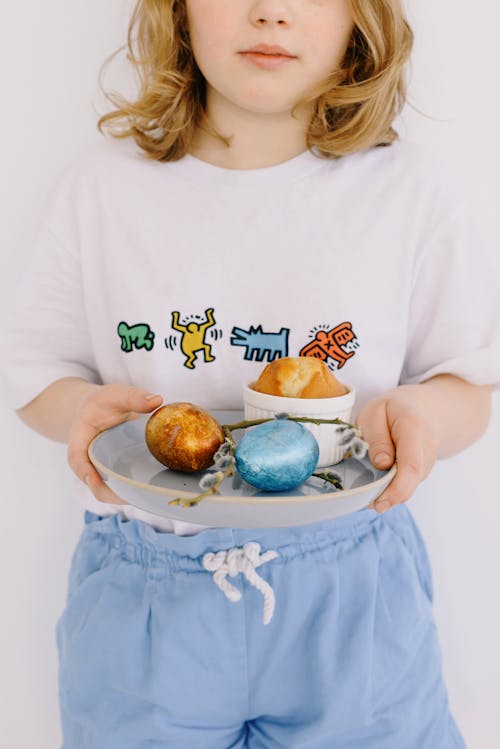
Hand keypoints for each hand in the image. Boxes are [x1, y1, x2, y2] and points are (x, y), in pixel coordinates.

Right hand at [67, 384, 162, 504]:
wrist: (98, 410)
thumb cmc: (104, 403)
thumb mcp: (114, 395)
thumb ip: (133, 397)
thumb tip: (157, 400)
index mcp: (79, 443)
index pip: (77, 461)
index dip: (86, 474)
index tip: (96, 480)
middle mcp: (89, 463)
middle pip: (96, 485)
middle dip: (114, 494)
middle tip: (137, 494)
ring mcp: (102, 471)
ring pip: (111, 492)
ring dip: (128, 495)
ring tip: (150, 494)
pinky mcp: (116, 474)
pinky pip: (123, 487)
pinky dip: (135, 490)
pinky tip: (155, 488)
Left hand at [356, 387, 437, 512]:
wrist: (424, 408)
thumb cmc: (393, 409)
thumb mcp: (375, 412)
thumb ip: (376, 437)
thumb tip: (382, 464)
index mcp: (413, 427)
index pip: (411, 465)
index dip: (396, 489)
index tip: (379, 503)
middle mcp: (427, 446)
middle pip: (412, 480)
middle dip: (390, 497)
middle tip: (370, 505)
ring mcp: (429, 460)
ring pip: (410, 484)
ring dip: (389, 491)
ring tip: (369, 486)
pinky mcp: (425, 470)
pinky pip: (408, 483)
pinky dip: (393, 486)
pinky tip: (380, 481)